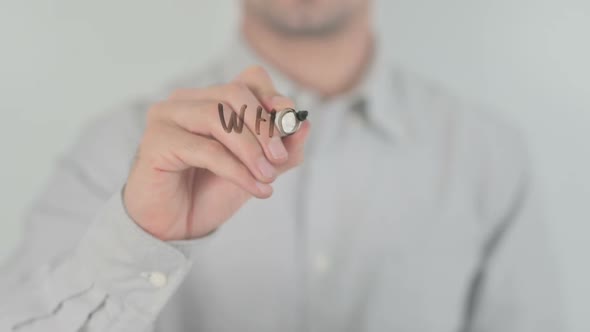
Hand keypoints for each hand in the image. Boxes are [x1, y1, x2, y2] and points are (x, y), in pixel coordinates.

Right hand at [123, 66, 309, 240]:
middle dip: (264, 126)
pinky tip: (255, 188)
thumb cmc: (211, 192)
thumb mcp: (257, 169)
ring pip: (219, 117)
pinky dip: (236, 170)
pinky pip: (206, 149)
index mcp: (212, 98)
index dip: (274, 97)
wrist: (174, 227)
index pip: (249, 79)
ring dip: (251, 150)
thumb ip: (282, 149)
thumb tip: (305, 125)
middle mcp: (187, 100)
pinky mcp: (156, 141)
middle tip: (280, 159)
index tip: (290, 125)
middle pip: (235, 93)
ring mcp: (167, 116)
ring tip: (268, 177)